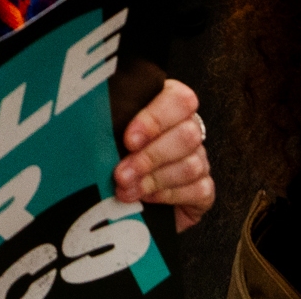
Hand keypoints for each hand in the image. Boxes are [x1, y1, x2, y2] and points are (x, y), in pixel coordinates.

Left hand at [112, 79, 212, 229]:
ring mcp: (200, 159)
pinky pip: (198, 190)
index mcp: (168, 104)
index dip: (155, 119)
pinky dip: (169, 195)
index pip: (178, 100)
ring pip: (191, 164)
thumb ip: (112, 124)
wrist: (124, 200)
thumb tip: (95, 127)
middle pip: (186, 135)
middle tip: (121, 174)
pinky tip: (147, 199)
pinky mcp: (204, 190)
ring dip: (154, 180)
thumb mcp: (112, 132)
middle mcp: (189, 129)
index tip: (128, 140)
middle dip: (150, 157)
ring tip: (126, 190)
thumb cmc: (113, 152)